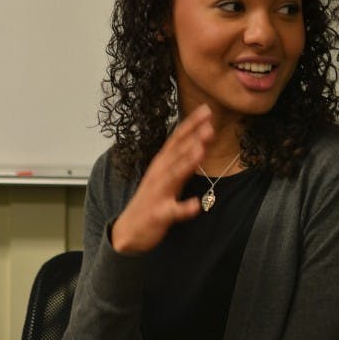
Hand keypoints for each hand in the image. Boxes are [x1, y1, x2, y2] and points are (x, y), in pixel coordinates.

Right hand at [110, 104, 214, 253]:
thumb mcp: (165, 174)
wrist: (129, 230)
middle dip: (193, 139)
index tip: (207, 110)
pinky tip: (195, 205)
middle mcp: (159, 174)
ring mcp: (158, 193)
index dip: (191, 124)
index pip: (177, 139)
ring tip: (201, 150)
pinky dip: (183, 208)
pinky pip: (172, 211)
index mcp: (162, 163)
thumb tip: (201, 140)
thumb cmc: (151, 198)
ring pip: (174, 176)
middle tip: (209, 125)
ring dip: (187, 163)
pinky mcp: (158, 214)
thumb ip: (182, 159)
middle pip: (177, 153)